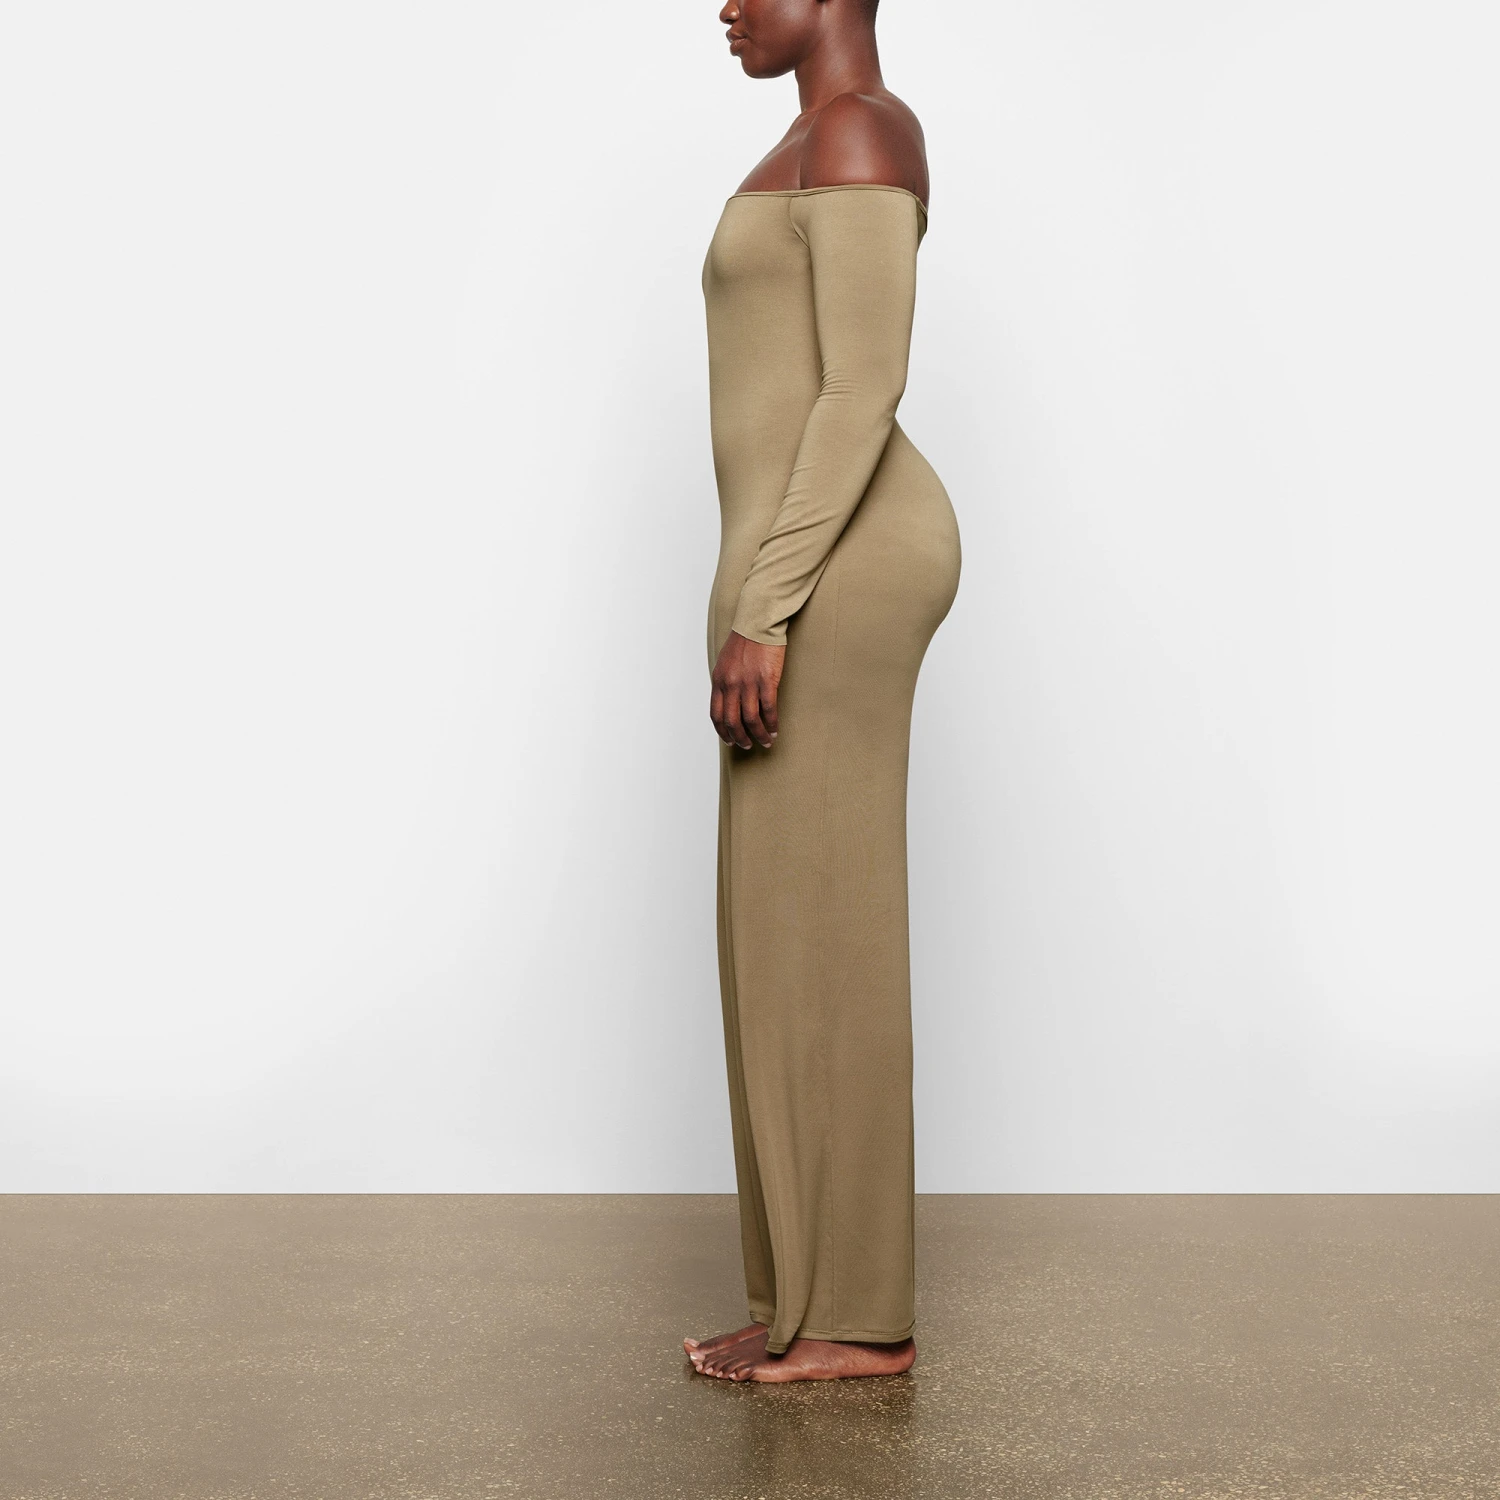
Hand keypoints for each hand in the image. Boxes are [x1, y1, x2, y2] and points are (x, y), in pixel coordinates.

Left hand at [710, 630, 784, 749]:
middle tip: (748, 745)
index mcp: (718, 681)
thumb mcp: (725, 663)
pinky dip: (772, 723)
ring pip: (751, 719)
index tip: (730, 741)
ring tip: (765, 741)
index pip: (716, 715)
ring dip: (758, 735)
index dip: (723, 732)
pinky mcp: (766, 681)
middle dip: (740, 738)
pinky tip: (775, 729)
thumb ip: (725, 683)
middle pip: (732, 721)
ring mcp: (748, 684)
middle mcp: (731, 685)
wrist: (757, 623)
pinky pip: (768, 709)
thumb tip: (729, 703)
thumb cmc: (743, 642)